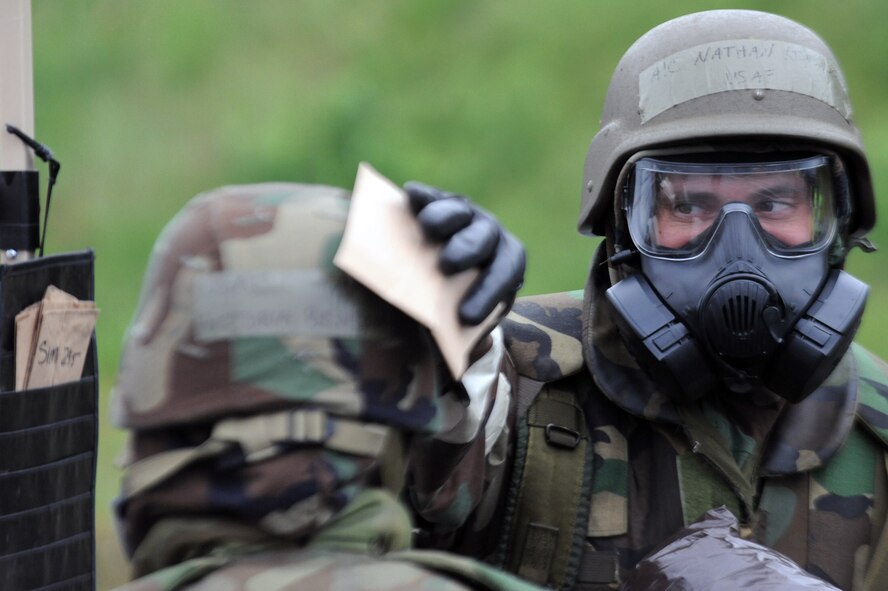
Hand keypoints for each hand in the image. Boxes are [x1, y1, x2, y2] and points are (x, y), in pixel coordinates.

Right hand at [404, 181, 524, 325]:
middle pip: (484, 238)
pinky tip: (410, 195)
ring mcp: (466, 215)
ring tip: (425, 228)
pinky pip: (433, 196)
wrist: (448, 285)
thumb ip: (454, 322)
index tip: (465, 317)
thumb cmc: (454, 307)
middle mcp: (491, 236)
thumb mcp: (459, 320)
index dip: (488, 294)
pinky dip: (423, 196)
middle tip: (446, 265)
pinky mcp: (439, 201)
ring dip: (445, 218)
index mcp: (506, 265)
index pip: (505, 274)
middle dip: (467, 250)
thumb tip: (437, 327)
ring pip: (460, 211)